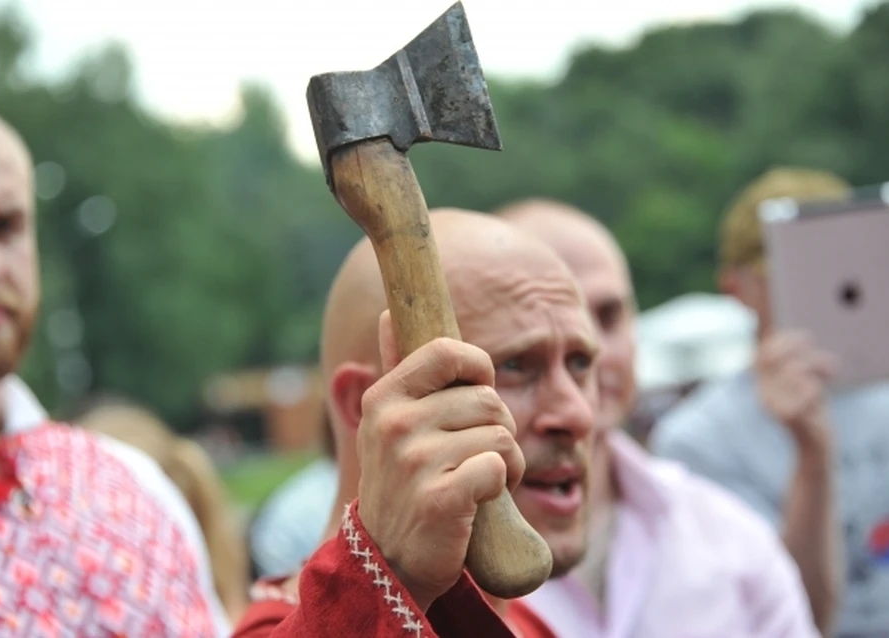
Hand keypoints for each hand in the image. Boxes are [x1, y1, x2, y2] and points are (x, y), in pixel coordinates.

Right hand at [355, 310, 524, 611]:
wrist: (388, 562)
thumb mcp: (389, 425)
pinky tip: (479, 500)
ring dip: (504, 461)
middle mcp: (394, 424)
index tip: (477, 393)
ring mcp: (414, 461)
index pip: (447, 351)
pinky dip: (501, 485)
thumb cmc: (402, 484)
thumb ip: (397, 369)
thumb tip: (389, 313)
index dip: (477, 368)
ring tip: (476, 480)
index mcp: (384, 398)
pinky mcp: (439, 498)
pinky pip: (498, 467)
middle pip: (488, 399)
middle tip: (474, 457)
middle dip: (497, 429)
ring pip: (501, 435)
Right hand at [755, 331, 837, 451]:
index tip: (797, 333)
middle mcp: (763, 394)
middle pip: (774, 355)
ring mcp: (774, 405)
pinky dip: (818, 385)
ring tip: (830, 370)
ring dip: (818, 365)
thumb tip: (799, 338)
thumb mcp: (803, 384)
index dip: (778, 339)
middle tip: (817, 354)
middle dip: (798, 346)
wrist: (815, 448)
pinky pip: (807, 388)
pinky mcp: (789, 415)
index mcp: (763, 385)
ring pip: (794, 369)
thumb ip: (797, 363)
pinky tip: (822, 395)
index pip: (761, 353)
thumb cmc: (812, 412)